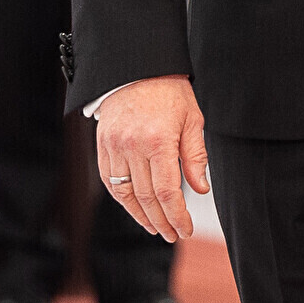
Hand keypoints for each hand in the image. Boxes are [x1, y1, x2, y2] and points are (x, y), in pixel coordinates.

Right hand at [95, 74, 208, 242]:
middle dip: (162, 221)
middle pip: (147, 198)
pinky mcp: (103, 145)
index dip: (177, 216)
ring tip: (156, 228)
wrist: (137, 68)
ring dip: (141, 216)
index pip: (167, 192)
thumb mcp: (192, 120)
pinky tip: (136, 209)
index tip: (186, 229)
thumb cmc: (169, 92)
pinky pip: (110, 181)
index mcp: (158, 141)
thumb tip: (200, 189)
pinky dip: (123, 199)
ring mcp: (114, 147)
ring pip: (126, 193)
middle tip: (174, 235)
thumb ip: (196, 156)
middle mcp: (132, 146)